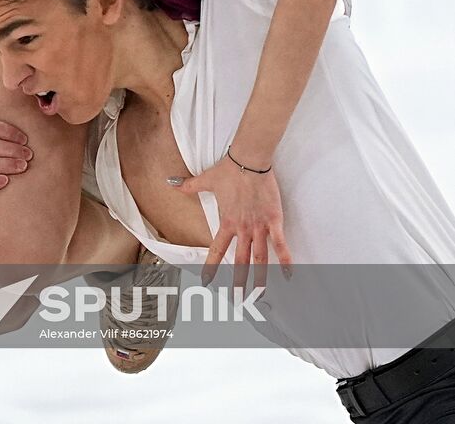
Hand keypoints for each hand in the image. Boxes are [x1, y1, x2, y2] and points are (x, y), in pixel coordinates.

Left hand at [171, 156, 291, 289]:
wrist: (248, 160)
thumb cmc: (228, 169)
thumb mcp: (205, 179)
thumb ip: (188, 185)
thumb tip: (171, 183)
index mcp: (226, 221)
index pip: (216, 249)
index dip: (211, 266)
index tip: (207, 281)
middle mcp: (242, 228)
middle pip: (240, 261)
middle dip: (238, 282)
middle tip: (238, 299)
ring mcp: (259, 225)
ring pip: (260, 257)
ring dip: (261, 278)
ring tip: (260, 295)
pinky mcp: (274, 219)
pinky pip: (280, 243)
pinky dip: (285, 260)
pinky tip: (289, 274)